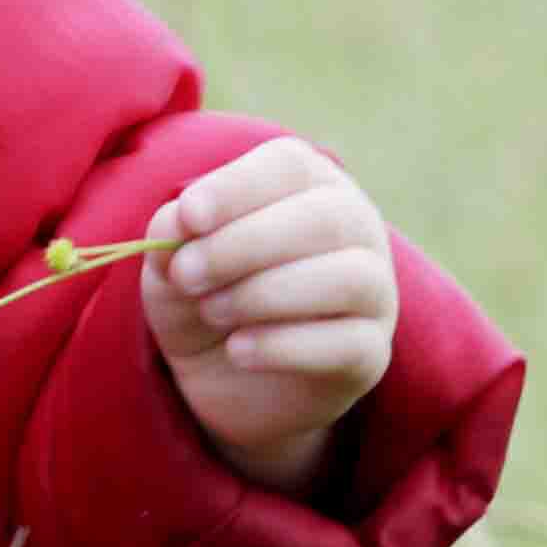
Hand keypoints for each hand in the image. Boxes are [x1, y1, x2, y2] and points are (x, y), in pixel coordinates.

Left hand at [139, 138, 397, 493]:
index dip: (238, 187)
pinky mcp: (371, 353)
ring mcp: (375, 292)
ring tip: (210, 312)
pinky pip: (347, 343)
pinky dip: (284, 346)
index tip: (189, 217)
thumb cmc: (206, 298)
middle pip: (325, 217)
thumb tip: (176, 224)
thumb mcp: (172, 267)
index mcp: (310, 186)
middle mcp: (356, 229)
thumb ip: (172, 238)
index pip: (291, 165)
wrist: (227, 382)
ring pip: (348, 278)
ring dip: (265, 294)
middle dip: (245, 244)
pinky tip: (238, 351)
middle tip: (186, 275)